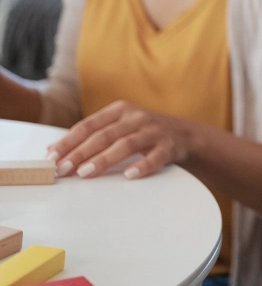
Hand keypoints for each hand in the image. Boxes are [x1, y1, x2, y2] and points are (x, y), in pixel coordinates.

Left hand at [46, 101, 192, 179]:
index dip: (69, 142)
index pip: (88, 125)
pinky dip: (143, 165)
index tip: (52, 158)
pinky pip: (156, 156)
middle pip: (104, 135)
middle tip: (63, 170)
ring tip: (85, 173)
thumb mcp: (119, 127)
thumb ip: (91, 136)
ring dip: (104, 159)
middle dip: (81, 153)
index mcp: (120, 110)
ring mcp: (154, 131)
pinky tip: (130, 175)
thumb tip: (53, 151)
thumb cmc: (143, 133)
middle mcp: (136, 117)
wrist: (186, 135)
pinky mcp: (170, 145)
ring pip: (126, 144)